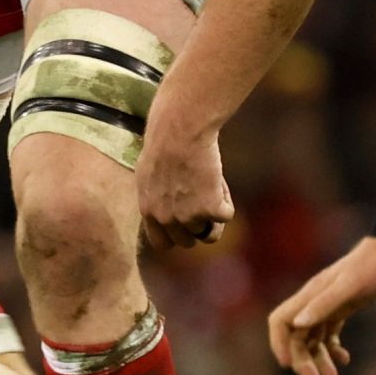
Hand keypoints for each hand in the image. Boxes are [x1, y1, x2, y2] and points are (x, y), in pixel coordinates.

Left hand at [134, 118, 232, 251]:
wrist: (181, 131)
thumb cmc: (164, 143)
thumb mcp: (148, 175)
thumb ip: (155, 196)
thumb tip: (164, 206)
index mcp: (148, 211)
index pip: (161, 243)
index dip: (175, 236)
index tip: (184, 226)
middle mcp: (167, 219)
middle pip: (187, 242)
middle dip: (197, 228)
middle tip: (203, 205)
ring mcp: (189, 216)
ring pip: (210, 233)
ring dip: (214, 214)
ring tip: (211, 188)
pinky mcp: (211, 209)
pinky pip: (227, 216)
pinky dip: (227, 200)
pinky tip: (218, 180)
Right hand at [267, 238, 375, 374]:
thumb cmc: (373, 268)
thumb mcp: (350, 287)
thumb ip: (323, 304)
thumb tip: (298, 325)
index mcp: (310, 295)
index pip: (280, 322)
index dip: (278, 343)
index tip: (287, 365)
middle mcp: (314, 302)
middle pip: (296, 337)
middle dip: (302, 360)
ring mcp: (327, 306)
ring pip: (312, 339)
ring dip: (318, 359)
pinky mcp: (342, 309)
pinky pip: (328, 335)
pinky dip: (333, 350)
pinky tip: (345, 358)